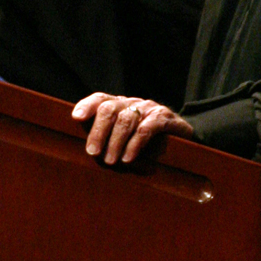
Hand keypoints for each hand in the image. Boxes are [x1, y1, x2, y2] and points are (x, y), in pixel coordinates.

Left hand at [71, 92, 193, 165]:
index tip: (76, 118)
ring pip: (126, 119)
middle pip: (110, 108)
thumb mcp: (126, 138)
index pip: (101, 98)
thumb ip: (108, 138)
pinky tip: (128, 158)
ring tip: (111, 161)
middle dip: (98, 131)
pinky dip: (135, 144)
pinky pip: (146, 129)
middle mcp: (133, 103)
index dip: (87, 105)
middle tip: (93, 152)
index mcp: (121, 105)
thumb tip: (87, 150)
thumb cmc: (148, 142)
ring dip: (115, 142)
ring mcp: (149, 109)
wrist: (183, 139)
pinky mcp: (164, 119)